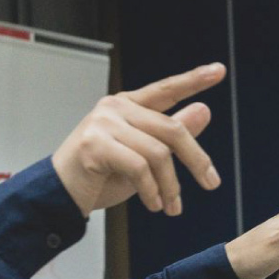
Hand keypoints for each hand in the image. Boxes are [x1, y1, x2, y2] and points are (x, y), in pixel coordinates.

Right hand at [52, 63, 224, 216]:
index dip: (193, 79)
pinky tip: (153, 203)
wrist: (60, 195)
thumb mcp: (144, 156)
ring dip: (170, 185)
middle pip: (171, 129)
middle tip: (211, 183)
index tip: (219, 71)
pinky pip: (139, 167)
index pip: (167, 89)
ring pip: (158, 153)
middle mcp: (115, 108)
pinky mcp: (95, 144)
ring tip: (171, 206)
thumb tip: (204, 110)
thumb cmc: (99, 175)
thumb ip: (172, 134)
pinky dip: (151, 190)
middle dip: (196, 159)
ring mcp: (103, 124)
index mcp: (128, 105)